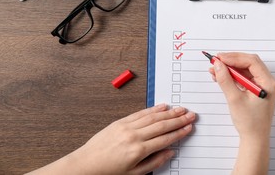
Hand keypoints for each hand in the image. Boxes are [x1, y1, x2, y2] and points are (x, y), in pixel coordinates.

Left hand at [27, 104, 194, 174]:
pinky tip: (161, 106)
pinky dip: (152, 109)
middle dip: (178, 119)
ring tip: (180, 109)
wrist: (84, 166)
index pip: (165, 138)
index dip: (179, 132)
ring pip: (153, 116)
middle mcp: (134, 136)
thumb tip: (169, 153)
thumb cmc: (107, 172)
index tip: (189, 127)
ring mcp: (126, 126)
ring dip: (169, 112)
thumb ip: (154, 163)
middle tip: (190, 115)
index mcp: (138, 150)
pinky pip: (140, 113)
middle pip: (162, 124)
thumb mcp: (133, 174)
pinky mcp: (120, 122)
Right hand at [209, 52, 274, 174]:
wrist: (254, 139)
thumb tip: (217, 65)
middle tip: (216, 61)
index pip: (252, 62)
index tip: (220, 58)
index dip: (234, 57)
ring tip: (215, 69)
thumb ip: (225, 80)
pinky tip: (221, 76)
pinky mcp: (256, 89)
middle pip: (249, 63)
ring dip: (230, 68)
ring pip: (245, 69)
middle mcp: (268, 82)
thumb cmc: (250, 123)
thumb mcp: (235, 99)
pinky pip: (244, 77)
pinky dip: (233, 75)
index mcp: (268, 83)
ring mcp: (263, 85)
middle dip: (231, 61)